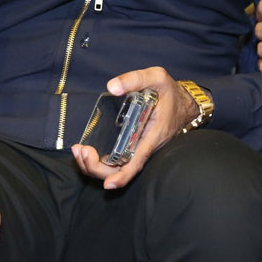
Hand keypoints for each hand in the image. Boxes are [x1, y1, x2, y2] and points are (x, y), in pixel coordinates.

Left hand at [71, 67, 197, 189]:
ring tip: (78, 150)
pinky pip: (115, 162)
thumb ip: (135, 79)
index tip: (108, 184)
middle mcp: (145, 147)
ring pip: (115, 169)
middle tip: (81, 149)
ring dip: (93, 165)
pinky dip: (98, 161)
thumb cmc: (170, 92)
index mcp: (153, 135)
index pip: (137, 162)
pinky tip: (86, 150)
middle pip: (121, 170)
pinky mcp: (132, 147)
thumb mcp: (157, 77)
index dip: (122, 176)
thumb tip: (112, 87)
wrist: (183, 103)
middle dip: (96, 167)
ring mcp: (138, 149)